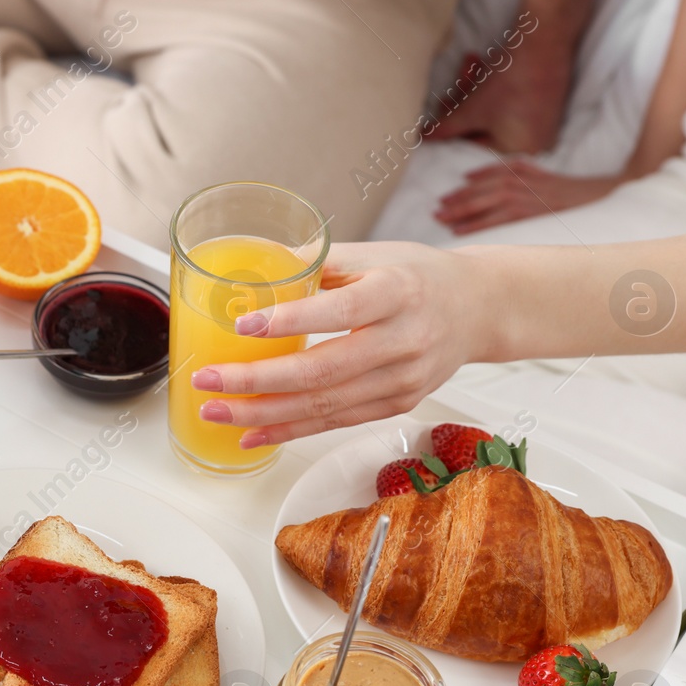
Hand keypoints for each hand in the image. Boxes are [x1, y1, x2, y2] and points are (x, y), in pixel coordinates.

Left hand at [189, 243, 494, 445]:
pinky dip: (290, 430)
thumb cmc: (418, 276)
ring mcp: (402, 380)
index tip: (244, 325)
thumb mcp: (374, 253)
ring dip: (263, 413)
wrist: (477, 309)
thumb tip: (254, 262)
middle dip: (257, 381)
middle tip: (208, 381)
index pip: (341, 309)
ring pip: (325, 405)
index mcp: (397, 291)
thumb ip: (316, 260)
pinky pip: (336, 422)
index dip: (291, 320)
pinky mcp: (397, 404)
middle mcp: (404, 340)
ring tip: (215, 410)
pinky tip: (252, 432)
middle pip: (323, 370)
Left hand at [427, 53, 570, 154]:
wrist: (546, 38)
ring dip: (477, 89)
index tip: (438, 113)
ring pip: (495, 112)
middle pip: (484, 128)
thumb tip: (423, 139)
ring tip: (470, 64)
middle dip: (465, 103)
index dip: (451, 129)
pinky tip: (483, 65)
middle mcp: (534, 145)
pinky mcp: (545, 104)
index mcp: (517, 154)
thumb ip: (445, 128)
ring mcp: (542, 125)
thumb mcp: (469, 109)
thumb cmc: (508, 80)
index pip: (473, 146)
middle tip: (453, 87)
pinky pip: (511, 103)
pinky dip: (495, 86)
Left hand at [435, 158, 620, 234]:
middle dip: (455, 201)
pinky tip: (459, 230)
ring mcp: (523, 197)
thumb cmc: (563, 188)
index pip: (483, 178)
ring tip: (441, 220)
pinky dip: (476, 224)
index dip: (462, 189)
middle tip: (435, 211)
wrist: (595, 194)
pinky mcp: (529, 213)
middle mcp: (518, 182)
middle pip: (479, 191)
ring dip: (460, 212)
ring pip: (484, 203)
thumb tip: (472, 176)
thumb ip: (508, 170)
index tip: (443, 198)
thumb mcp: (535, 172)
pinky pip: (497, 219)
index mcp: (519, 171)